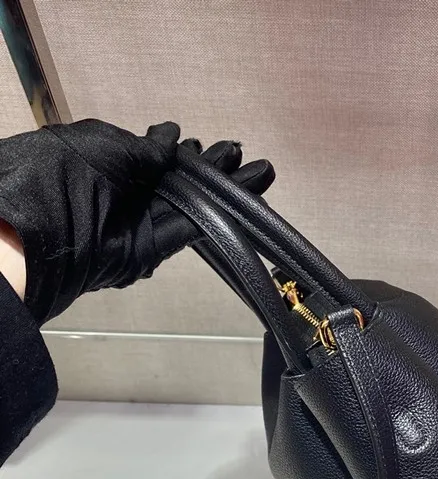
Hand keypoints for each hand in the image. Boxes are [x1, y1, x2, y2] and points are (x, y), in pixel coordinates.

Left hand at [0, 119, 274, 323]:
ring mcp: (141, 222)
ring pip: (191, 203)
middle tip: (242, 154)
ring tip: (258, 171)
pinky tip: (246, 198)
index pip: (159, 158)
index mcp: (111, 162)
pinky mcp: (153, 248)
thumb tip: (172, 136)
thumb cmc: (66, 173)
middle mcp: (128, 193)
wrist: (44, 230)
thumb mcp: (109, 144)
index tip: (216, 146)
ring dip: (224, 189)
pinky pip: (190, 228)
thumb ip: (148, 148)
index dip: (188, 153)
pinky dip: (219, 214)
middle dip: (214, 169)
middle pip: (181, 181)